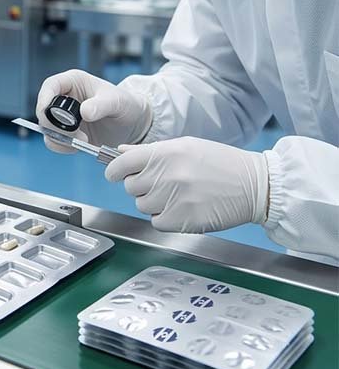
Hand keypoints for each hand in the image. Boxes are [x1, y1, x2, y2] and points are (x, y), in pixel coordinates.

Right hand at [35, 69, 151, 152]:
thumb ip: (102, 105)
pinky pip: (54, 141)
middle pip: (44, 110)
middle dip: (55, 125)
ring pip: (47, 128)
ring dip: (62, 138)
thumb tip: (85, 112)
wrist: (132, 124)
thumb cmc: (126, 105)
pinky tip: (82, 144)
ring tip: (84, 139)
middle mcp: (64, 98)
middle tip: (76, 133)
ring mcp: (63, 117)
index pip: (51, 85)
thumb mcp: (117, 102)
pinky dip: (64, 146)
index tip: (45, 111)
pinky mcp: (65, 133)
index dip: (44, 97)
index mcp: (73, 82)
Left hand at [105, 137, 268, 232]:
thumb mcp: (185, 146)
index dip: (114, 170)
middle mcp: (167, 175)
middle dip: (141, 186)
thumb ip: (151, 151)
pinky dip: (165, 218)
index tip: (114, 174)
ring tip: (177, 195)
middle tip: (161, 183)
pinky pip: (157, 222)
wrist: (255, 185)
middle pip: (130, 187)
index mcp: (165, 153)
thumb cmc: (221, 163)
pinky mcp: (182, 220)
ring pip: (142, 206)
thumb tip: (121, 152)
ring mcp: (174, 199)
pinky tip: (183, 208)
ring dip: (154, 203)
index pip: (122, 164)